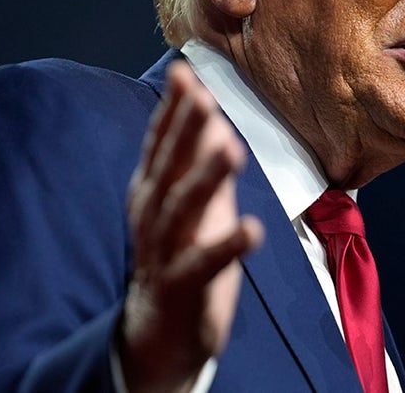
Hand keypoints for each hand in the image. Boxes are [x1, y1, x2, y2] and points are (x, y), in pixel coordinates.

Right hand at [118, 61, 264, 391]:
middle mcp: (153, 216)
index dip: (172, 110)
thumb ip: (197, 156)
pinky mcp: (183, 286)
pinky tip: (253, 228)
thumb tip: (210, 106)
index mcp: (152, 191)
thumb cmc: (179, 255)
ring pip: (184, 210)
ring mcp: (165, 251)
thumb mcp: (188, 202)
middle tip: (204, 97)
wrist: (158, 333)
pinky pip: (206, 264)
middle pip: (170, 168)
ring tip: (233, 149)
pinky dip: (228, 245)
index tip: (184, 73)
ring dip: (208, 179)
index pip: (160, 144)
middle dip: (186, 131)